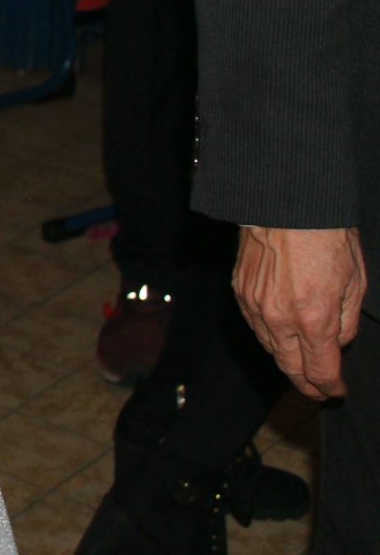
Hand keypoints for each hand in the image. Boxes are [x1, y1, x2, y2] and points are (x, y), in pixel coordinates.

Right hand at [233, 226, 365, 399]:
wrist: (286, 204)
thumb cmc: (327, 237)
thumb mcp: (356, 282)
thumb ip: (346, 321)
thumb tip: (337, 342)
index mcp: (314, 319)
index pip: (320, 370)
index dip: (330, 387)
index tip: (336, 391)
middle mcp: (280, 318)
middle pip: (289, 367)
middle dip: (306, 383)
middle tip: (318, 389)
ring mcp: (255, 306)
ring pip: (270, 348)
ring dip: (287, 360)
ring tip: (300, 363)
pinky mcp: (240, 291)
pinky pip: (255, 325)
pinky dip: (270, 336)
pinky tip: (280, 334)